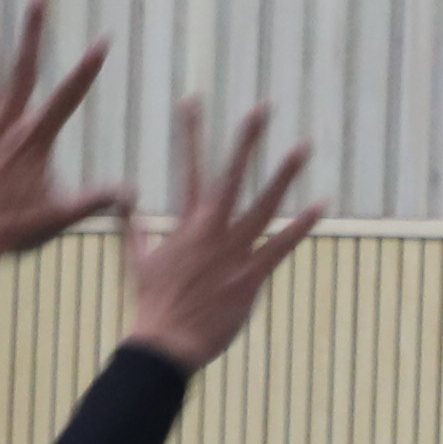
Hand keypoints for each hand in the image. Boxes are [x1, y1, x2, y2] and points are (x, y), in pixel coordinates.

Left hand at [0, 0, 121, 267]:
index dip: (87, 68)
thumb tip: (131, 192)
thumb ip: (95, 200)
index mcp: (35, 139)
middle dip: (33, 30)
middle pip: (22, 67)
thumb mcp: (59, 217)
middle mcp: (7, 123)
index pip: (68, 96)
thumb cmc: (10, 229)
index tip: (102, 40)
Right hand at [117, 101, 323, 368]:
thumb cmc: (150, 304)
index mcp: (185, 223)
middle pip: (232, 176)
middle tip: (262, 108)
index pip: (189, 167)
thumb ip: (132, 225)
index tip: (193, 101)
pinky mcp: (251, 276)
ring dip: (283, 174)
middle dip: (247, 140)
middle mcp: (211, 230)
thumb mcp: (136, 259)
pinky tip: (320, 205)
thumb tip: (122, 196)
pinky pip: (281, 245)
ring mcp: (233, 252)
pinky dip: (301, 225)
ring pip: (263, 204)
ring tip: (302, 147)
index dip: (191, 132)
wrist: (164, 343)